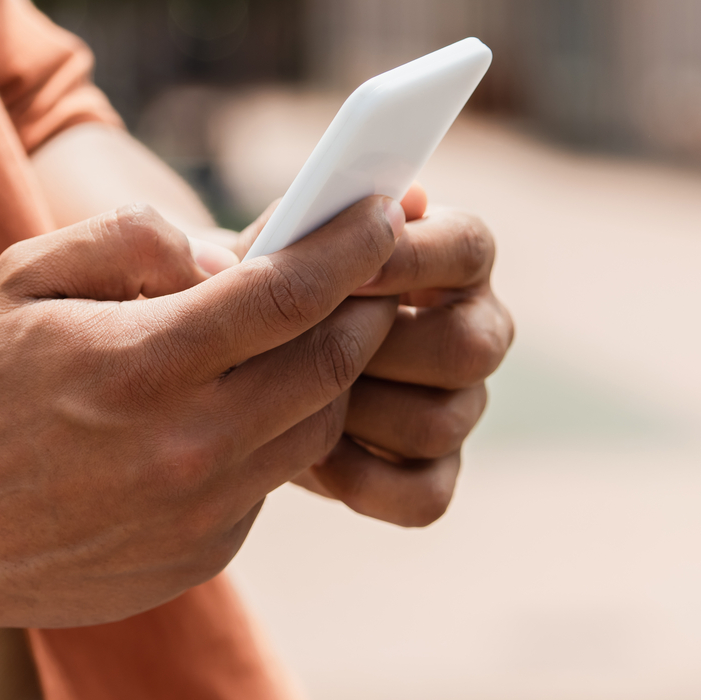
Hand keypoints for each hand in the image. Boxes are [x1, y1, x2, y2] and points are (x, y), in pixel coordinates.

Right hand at [0, 196, 404, 628]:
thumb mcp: (27, 277)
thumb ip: (131, 238)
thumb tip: (225, 256)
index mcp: (144, 364)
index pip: (288, 296)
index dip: (348, 249)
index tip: (382, 215)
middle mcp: (187, 446)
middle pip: (330, 363)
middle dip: (366, 309)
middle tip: (376, 273)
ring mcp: (203, 511)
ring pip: (318, 427)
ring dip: (334, 374)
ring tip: (320, 334)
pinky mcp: (206, 554)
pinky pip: (274, 481)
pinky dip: (279, 436)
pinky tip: (251, 408)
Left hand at [235, 188, 511, 526]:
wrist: (226, 375)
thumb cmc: (258, 295)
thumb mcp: (270, 253)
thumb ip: (308, 226)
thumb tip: (359, 206)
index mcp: (450, 260)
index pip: (469, 247)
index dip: (415, 259)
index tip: (352, 271)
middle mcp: (474, 331)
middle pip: (471, 347)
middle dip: (383, 351)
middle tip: (311, 349)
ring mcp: (461, 408)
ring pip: (440, 422)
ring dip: (358, 415)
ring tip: (291, 402)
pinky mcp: (435, 475)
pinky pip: (423, 494)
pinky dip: (360, 478)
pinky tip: (307, 456)